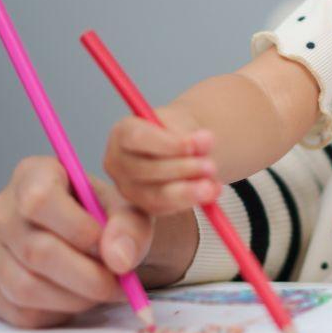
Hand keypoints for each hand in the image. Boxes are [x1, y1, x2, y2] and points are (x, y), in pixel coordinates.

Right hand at [0, 156, 154, 327]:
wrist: (93, 241)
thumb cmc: (106, 218)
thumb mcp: (129, 210)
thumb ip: (130, 228)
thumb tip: (118, 259)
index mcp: (32, 175)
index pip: (39, 200)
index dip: (78, 229)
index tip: (109, 246)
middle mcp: (1, 210)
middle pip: (36, 251)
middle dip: (87, 277)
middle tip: (119, 285)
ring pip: (26, 287)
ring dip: (74, 299)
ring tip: (102, 291)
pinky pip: (18, 312)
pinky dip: (57, 313)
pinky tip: (77, 299)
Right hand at [102, 107, 220, 214]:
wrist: (179, 147)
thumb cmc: (176, 131)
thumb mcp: (182, 124)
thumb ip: (189, 135)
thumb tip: (204, 143)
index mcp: (123, 133)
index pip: (139, 138)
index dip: (168, 144)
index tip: (194, 145)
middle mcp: (118, 162)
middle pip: (146, 169)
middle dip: (181, 169)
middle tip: (211, 166)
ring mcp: (128, 188)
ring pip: (156, 194)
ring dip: (188, 190)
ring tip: (213, 185)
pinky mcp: (144, 206)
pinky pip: (167, 208)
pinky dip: (191, 200)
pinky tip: (212, 192)